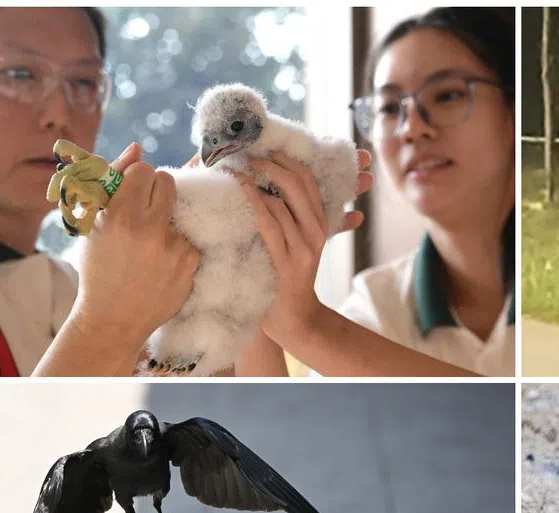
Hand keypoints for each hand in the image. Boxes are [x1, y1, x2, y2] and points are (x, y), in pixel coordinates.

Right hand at [72, 143, 199, 345]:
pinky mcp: (191, 263)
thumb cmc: (98, 266)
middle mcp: (149, 228)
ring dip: (169, 218)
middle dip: (158, 189)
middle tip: (146, 210)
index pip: (144, 169)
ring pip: (182, 209)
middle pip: (168, 181)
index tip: (133, 192)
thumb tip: (137, 147)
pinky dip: (179, 243)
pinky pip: (191, 236)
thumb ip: (113, 180)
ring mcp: (174, 247)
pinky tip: (162, 261)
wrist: (113, 317)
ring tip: (151, 242)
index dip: (138, 178)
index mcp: (119, 215)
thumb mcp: (93, 223)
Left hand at [238, 149, 372, 342]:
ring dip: (258, 180)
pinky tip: (241, 190)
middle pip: (299, 184)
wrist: (295, 318)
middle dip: (272, 164)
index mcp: (321, 224)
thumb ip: (291, 218)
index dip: (288, 160)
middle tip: (248, 155)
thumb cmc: (287, 278)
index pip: (310, 181)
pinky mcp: (287, 262)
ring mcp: (303, 247)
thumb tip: (269, 188)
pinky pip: (269, 224)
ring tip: (237, 168)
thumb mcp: (298, 244)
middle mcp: (316, 232)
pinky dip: (254, 203)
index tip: (264, 148)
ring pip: (284, 201)